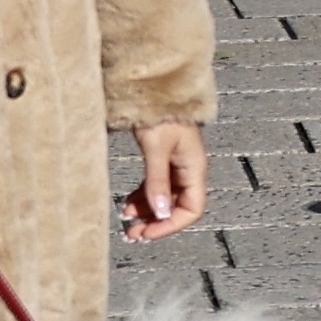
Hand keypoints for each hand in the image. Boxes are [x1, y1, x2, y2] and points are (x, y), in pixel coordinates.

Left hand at [123, 122, 210, 241]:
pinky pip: (156, 185)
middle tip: (132, 235)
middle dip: (156, 222)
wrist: (155, 86)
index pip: (191, 209)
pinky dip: (143, 197)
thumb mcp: (156, 148)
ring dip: (147, 212)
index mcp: (194, 168)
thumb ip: (157, 180)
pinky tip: (127, 204)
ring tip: (126, 222)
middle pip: (176, 206)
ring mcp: (176, 164)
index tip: (147, 233)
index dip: (170, 225)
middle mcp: (188, 169)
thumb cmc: (160, 113)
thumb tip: (160, 213)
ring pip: (164, 197)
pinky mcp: (163, 159)